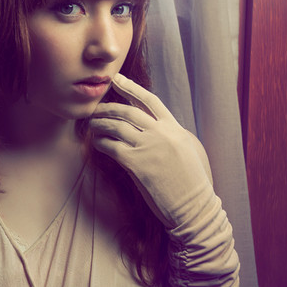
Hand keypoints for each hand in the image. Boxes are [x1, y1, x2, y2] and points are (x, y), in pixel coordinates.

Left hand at [90, 73, 240, 286]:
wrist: (194, 207)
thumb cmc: (194, 183)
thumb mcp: (191, 151)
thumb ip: (174, 135)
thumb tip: (158, 126)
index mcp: (175, 128)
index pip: (150, 101)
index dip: (131, 88)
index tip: (117, 79)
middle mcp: (161, 134)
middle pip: (128, 111)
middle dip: (108, 107)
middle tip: (95, 108)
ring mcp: (149, 148)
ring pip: (117, 127)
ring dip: (100, 124)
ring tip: (92, 126)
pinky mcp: (137, 165)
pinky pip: (112, 147)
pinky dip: (101, 143)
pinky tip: (96, 143)